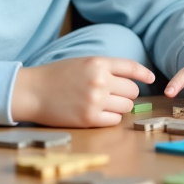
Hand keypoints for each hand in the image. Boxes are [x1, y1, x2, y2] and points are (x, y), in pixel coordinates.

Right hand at [11, 56, 154, 127]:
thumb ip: (105, 68)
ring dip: (120, 107)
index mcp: (98, 63)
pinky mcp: (89, 119)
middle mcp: (100, 81)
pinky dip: (111, 118)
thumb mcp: (82, 63)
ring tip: (105, 105)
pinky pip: (115, 120)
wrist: (31, 91)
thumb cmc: (56, 76)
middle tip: (115, 95)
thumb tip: (131, 80)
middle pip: (132, 91)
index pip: (131, 67)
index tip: (151, 78)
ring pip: (126, 107)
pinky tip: (99, 114)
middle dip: (127, 94)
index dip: (144, 73)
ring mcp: (95, 101)